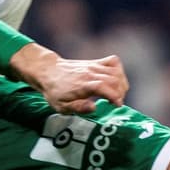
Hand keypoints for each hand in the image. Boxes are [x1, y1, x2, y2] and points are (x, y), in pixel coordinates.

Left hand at [10, 43, 127, 113]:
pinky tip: (115, 80)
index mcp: (83, 85)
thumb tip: (94, 107)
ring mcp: (94, 66)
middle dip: (120, 93)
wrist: (48, 71)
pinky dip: (119, 71)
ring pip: (117, 72)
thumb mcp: (61, 106)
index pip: (105, 88)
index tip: (116, 105)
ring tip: (115, 94)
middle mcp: (90, 74)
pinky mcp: (95, 62)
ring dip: (122, 84)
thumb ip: (78, 108)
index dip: (115, 97)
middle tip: (114, 102)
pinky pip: (113, 62)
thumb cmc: (55, 92)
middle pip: (114, 80)